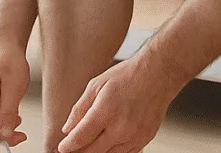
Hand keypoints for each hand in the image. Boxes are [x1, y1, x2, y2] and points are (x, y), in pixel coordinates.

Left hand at [58, 54, 187, 152]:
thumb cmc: (127, 76)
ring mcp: (134, 136)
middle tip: (73, 148)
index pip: (80, 138)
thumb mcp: (96, 85)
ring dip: (96, 152)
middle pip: (93, 152)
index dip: (68, 146)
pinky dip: (113, 151)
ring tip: (89, 144)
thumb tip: (67, 129)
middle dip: (79, 152)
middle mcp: (120, 128)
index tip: (62, 147)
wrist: (158, 75)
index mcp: (105, 112)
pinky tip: (107, 143)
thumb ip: (79, 109)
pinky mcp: (145, 139)